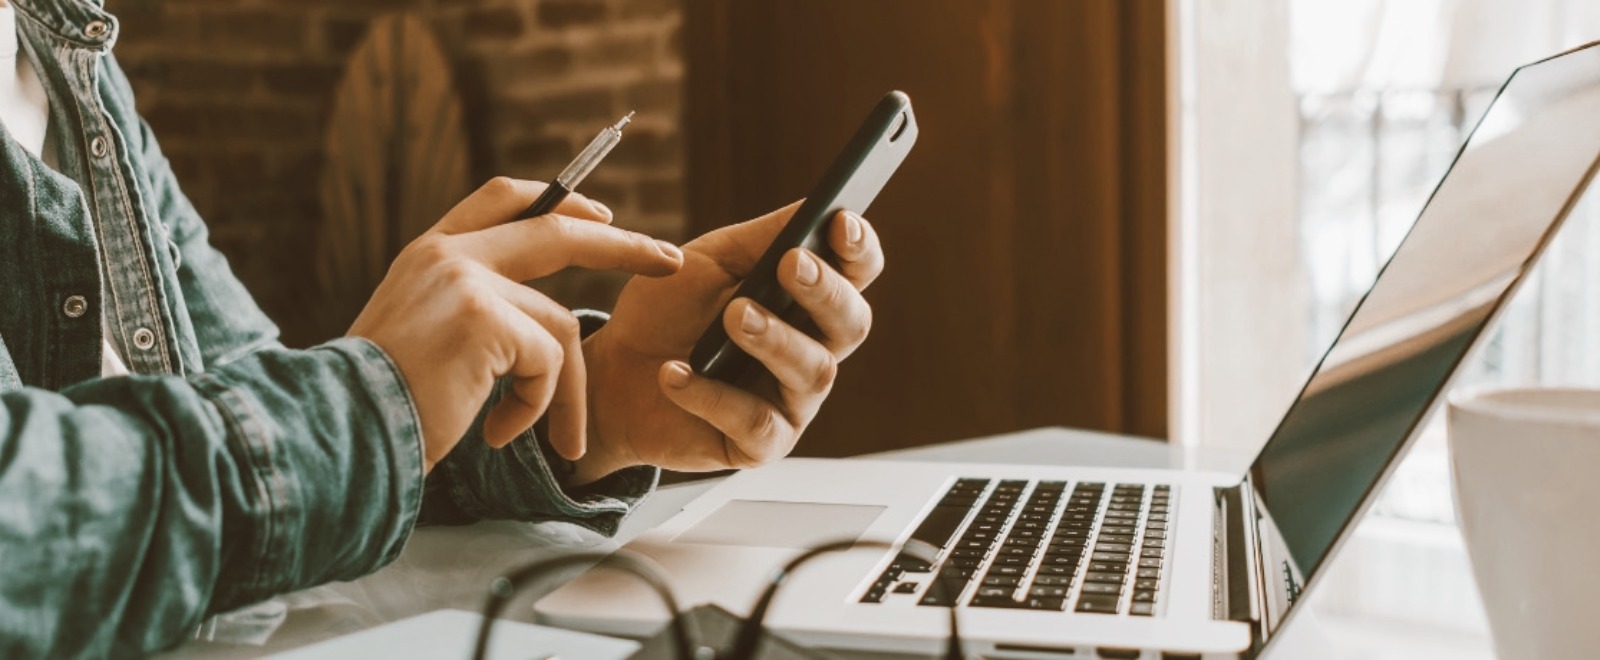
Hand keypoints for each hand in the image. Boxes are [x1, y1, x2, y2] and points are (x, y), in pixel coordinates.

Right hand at [348, 178, 682, 472]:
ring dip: (564, 391)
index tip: (602, 214)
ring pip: (560, 326)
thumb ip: (468, 309)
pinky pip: (548, 364)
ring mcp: (467, 281)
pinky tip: (498, 433)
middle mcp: (448, 254)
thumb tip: (532, 321)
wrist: (340, 432)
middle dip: (624, 245)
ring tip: (551, 437)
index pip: (503, 197)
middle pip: (557, 230)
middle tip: (670, 262)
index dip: (558, 202)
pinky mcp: (485, 319)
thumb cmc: (380, 404)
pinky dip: (537, 408)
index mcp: (430, 252)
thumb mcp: (419, 336)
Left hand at [575, 204, 884, 482]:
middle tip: (789, 265)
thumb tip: (818, 207)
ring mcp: (791, 400)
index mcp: (808, 300)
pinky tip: (677, 373)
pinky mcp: (760, 444)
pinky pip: (756, 423)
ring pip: (811, 372)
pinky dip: (712, 396)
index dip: (859, 249)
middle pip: (852, 323)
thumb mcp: (710, 262)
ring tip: (733, 317)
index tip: (841, 222)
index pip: (856, 273)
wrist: (612, 375)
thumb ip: (762, 238)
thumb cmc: (668, 313)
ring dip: (774, 339)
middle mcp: (812, 349)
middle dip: (826, 291)